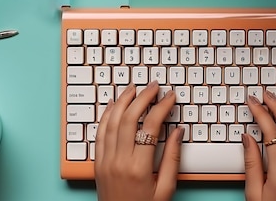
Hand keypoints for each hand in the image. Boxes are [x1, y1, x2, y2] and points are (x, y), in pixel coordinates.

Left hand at [95, 81, 183, 200]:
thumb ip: (172, 158)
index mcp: (139, 167)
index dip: (162, 107)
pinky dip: (106, 116)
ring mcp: (105, 161)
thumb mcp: (166, 188)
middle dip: (142, 97)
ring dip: (123, 101)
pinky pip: (99, 133)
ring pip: (111, 121)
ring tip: (134, 88)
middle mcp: (119, 161)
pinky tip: (113, 105)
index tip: (170, 97)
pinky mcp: (97, 163)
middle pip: (129, 118)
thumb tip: (178, 131)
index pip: (150, 126)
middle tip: (154, 86)